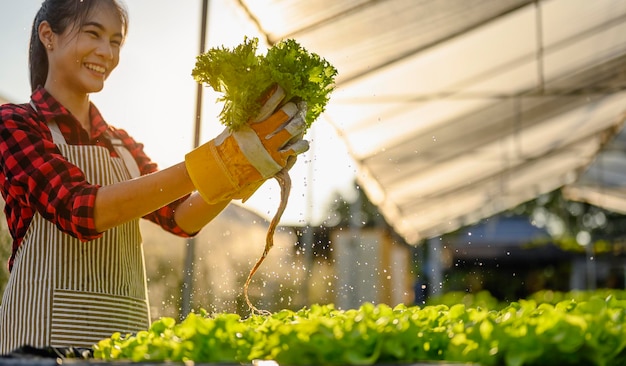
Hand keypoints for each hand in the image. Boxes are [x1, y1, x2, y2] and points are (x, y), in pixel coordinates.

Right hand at [185, 85, 308, 203]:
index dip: (279, 92)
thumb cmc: (234, 144)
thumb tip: (261, 95)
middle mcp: (263, 131)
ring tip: (300, 120)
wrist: (227, 169)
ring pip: (294, 128)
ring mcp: (271, 145)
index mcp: (252, 120)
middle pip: (287, 112)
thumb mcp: (238, 125)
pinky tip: (302, 142)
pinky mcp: (277, 159)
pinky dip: (302, 143)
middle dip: (293, 107)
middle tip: (296, 106)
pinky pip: (296, 148)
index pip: (269, 101)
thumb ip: (250, 113)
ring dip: (300, 122)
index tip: (283, 89)